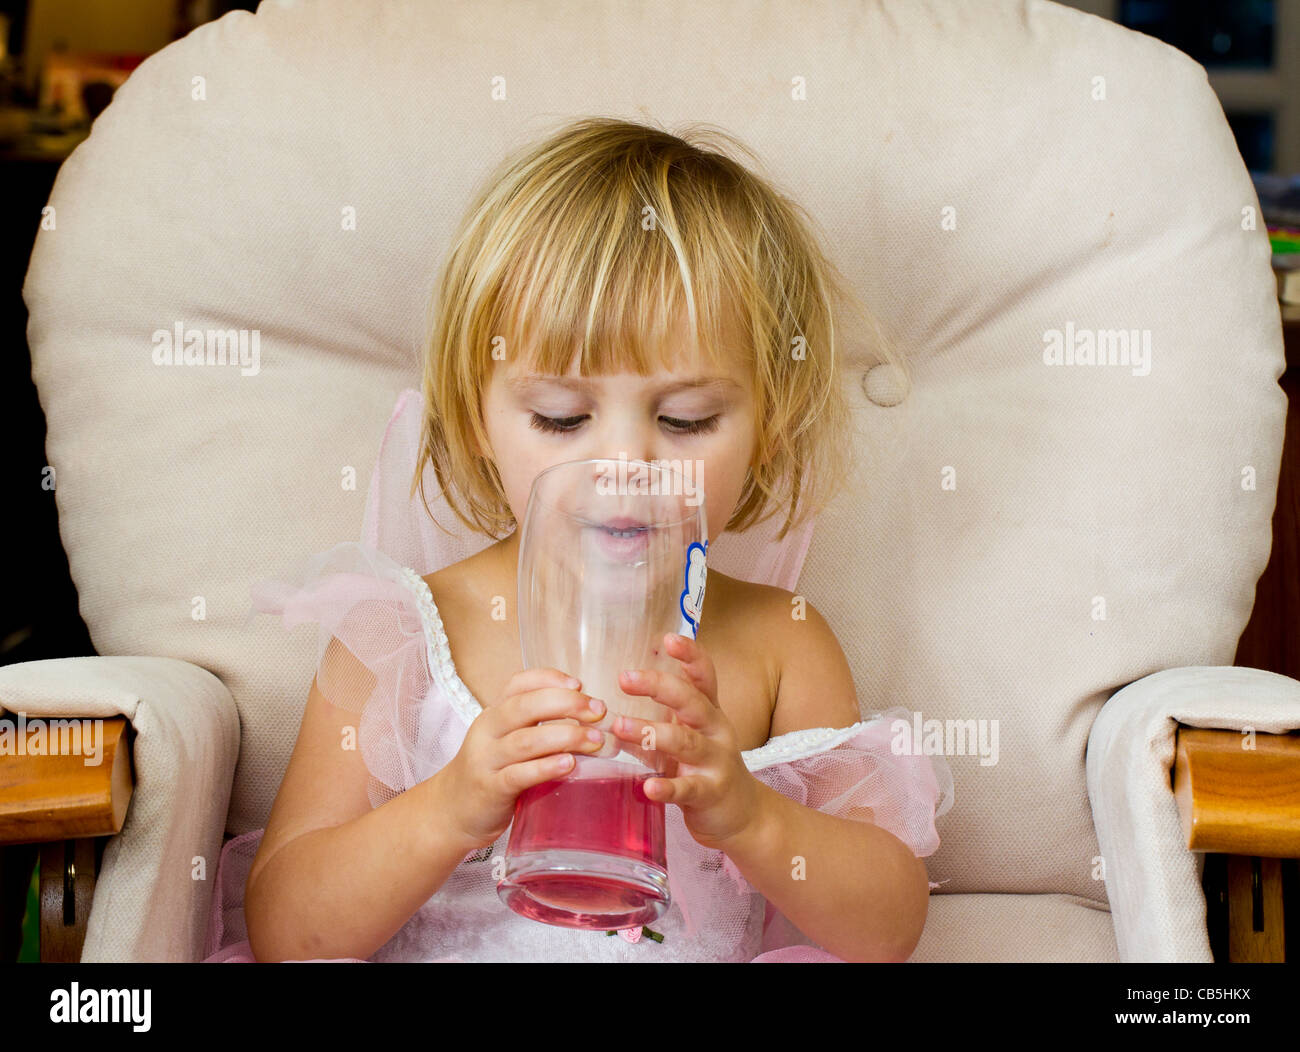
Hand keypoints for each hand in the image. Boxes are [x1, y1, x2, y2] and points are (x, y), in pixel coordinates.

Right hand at [439, 668, 607, 849]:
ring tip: (594, 740)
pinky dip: (545, 767)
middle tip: (598, 711)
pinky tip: (569, 764)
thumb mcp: (505, 739)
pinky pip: (518, 775)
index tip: (579, 684)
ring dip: (565, 737)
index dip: (549, 679)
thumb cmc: (491, 771)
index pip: (518, 683)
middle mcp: (487, 730)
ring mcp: (486, 760)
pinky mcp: (490, 789)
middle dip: (567, 704)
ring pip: (526, 741)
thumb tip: (588, 715)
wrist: (452, 811)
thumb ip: (536, 725)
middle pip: (525, 707)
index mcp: (494, 713)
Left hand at [611, 633, 762, 849]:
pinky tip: (647, 788)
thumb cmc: (702, 767)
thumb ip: (656, 720)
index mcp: (709, 712)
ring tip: (620, 726)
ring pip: (686, 742)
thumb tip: (606, 705)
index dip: (690, 655)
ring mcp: (716, 762)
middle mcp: (716, 730)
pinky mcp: (712, 794)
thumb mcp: (685, 736)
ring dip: (652, 733)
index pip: (703, 676)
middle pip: (691, 702)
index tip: (668, 638)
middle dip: (659, 687)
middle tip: (625, 678)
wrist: (740, 813)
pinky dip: (667, 788)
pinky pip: (688, 789)